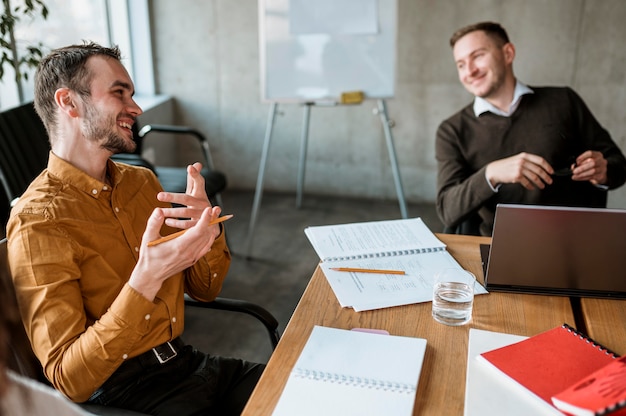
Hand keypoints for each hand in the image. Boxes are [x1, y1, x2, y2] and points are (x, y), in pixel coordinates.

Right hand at [128, 163, 221, 299]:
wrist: (151, 275)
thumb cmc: (149, 256)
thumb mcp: (148, 238)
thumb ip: (154, 223)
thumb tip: (159, 210)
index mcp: (179, 246)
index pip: (198, 231)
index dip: (205, 219)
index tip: (210, 209)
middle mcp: (189, 253)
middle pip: (206, 234)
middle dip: (212, 220)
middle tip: (216, 209)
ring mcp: (192, 257)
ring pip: (207, 241)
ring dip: (211, 228)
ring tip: (215, 217)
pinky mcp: (193, 260)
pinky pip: (205, 247)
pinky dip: (209, 238)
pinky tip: (209, 231)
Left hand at [156, 162, 220, 234]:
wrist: (211, 221)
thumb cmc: (199, 203)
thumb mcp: (197, 191)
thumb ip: (194, 178)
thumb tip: (196, 164)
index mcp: (201, 193)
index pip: (199, 182)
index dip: (195, 175)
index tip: (190, 167)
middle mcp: (203, 203)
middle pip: (187, 198)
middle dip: (172, 197)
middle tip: (159, 196)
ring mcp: (203, 214)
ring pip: (186, 212)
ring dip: (172, 212)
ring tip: (160, 211)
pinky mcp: (200, 225)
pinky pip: (187, 224)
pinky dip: (177, 223)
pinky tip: (167, 221)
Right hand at [485, 152, 553, 189]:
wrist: (495, 170)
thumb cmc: (506, 165)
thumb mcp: (517, 159)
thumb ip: (528, 161)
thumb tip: (540, 168)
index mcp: (524, 155)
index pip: (540, 160)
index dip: (548, 167)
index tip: (552, 172)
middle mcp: (522, 161)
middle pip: (539, 170)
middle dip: (546, 176)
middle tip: (549, 181)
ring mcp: (519, 168)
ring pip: (534, 177)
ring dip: (540, 183)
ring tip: (542, 186)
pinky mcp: (516, 176)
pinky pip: (527, 182)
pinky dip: (531, 186)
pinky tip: (532, 187)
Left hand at [571, 150, 607, 184]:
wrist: (598, 175)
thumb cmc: (590, 167)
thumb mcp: (585, 162)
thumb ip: (579, 163)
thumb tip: (573, 166)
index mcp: (597, 155)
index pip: (590, 153)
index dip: (582, 157)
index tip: (576, 161)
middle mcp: (601, 161)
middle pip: (593, 162)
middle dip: (582, 167)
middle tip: (574, 171)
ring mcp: (602, 169)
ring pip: (593, 171)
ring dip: (582, 174)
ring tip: (574, 176)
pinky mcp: (601, 176)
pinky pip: (592, 177)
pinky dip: (583, 178)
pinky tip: (577, 178)